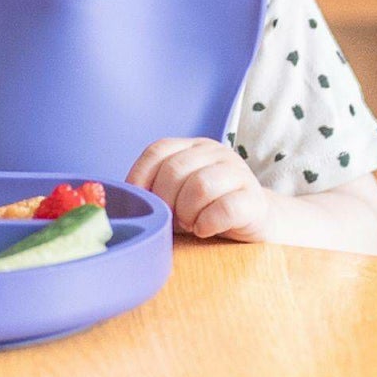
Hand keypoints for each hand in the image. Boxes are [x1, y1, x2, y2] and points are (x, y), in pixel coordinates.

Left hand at [126, 138, 275, 242]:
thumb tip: (120, 203)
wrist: (255, 223)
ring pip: (200, 186)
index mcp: (191, 147)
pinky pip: (225, 208)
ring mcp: (237, 172)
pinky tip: (205, 229)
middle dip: (167, 202)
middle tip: (174, 219)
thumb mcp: (176, 195)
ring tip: (191, 223)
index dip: (141, 179)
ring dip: (188, 213)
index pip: (157, 151)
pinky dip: (208, 223)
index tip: (143, 204)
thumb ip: (154, 192)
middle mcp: (214, 152)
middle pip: (175, 170)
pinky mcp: (255, 199)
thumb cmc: (205, 211)